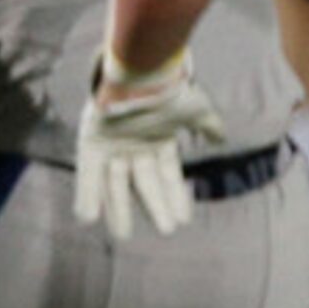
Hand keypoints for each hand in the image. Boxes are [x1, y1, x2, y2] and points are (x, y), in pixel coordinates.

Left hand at [74, 54, 226, 239]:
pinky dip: (87, 195)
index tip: (182, 221)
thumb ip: (209, 126)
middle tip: (164, 233)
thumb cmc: (169, 90)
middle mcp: (135, 148)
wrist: (139, 72)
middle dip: (154, 208)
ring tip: (122, 236)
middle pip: (144, 185)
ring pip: (115, 185)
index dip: (174, 198)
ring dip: (118, 210)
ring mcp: (111, 147)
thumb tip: (221, 139)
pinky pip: (87, 174)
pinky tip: (87, 218)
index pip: (168, 176)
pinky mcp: (90, 144)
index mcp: (158, 142)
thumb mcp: (198, 109)